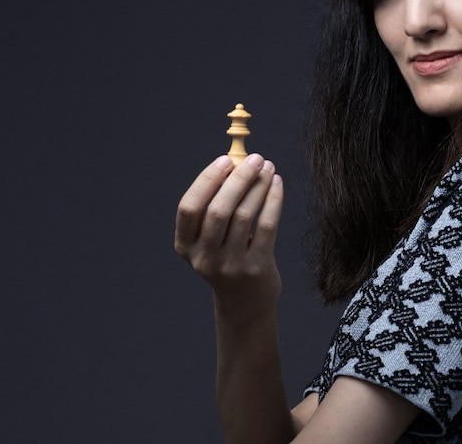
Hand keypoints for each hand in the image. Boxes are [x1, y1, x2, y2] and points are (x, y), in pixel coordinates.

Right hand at [175, 153, 283, 320]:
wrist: (245, 302)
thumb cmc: (228, 258)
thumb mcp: (211, 239)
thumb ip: (216, 206)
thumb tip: (235, 163)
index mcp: (185, 246)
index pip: (189, 208)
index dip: (206, 181)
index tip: (225, 160)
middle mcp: (203, 258)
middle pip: (218, 210)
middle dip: (239, 179)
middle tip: (255, 158)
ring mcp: (229, 265)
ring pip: (244, 215)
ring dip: (258, 186)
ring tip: (268, 167)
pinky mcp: (256, 267)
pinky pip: (266, 226)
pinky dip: (273, 200)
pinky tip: (277, 184)